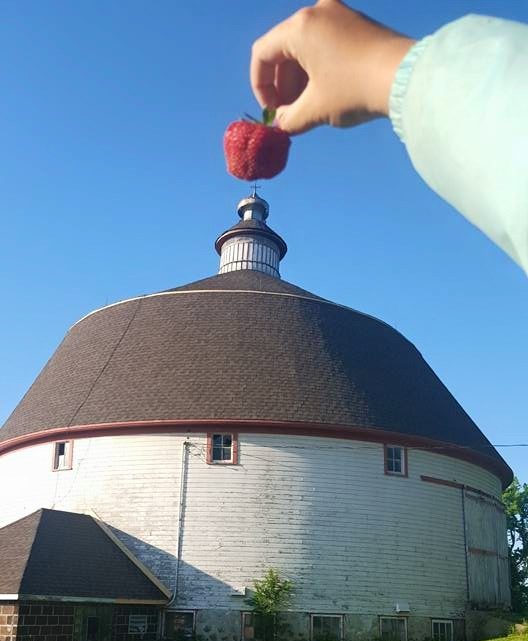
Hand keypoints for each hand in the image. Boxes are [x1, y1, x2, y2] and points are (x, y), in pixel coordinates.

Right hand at [250, 0, 414, 133]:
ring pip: (305, 48)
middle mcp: (317, 12)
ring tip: (308, 109)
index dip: (260, 87)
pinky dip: (318, 69)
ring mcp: (339, 14)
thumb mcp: (314, 110)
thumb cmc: (354, 90)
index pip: (262, 54)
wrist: (407, 79)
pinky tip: (326, 94)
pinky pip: (325, 44)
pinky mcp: (356, 23)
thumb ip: (288, 119)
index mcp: (299, 27)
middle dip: (283, 86)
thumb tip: (280, 125)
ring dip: (300, 80)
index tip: (272, 111)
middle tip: (289, 114)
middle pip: (284, 51)